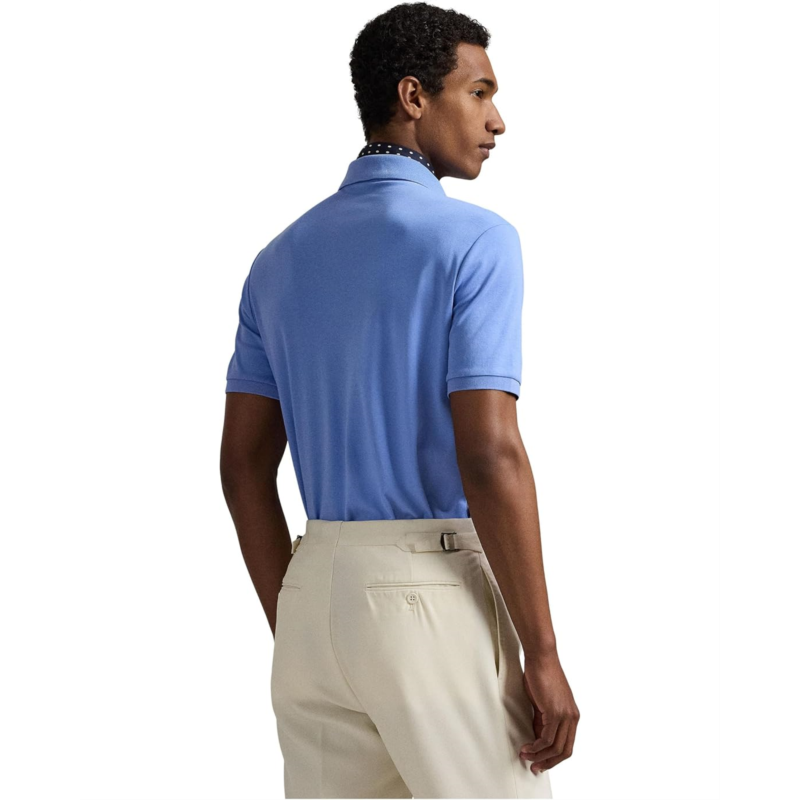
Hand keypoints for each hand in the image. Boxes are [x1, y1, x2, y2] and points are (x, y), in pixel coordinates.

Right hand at [517, 650, 579, 774]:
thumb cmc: (541, 675)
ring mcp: (565, 715)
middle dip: (548, 763)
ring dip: (539, 756)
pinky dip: (535, 747)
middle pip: (564, 751)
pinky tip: (526, 747)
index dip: (554, 758)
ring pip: (555, 747)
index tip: (541, 762)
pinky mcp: (555, 712)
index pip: (567, 745)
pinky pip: (546, 738)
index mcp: (572, 716)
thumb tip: (537, 737)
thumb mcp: (543, 703)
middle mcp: (572, 717)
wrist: (541, 658)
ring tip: (525, 757)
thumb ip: (542, 721)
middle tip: (534, 767)